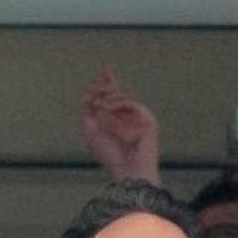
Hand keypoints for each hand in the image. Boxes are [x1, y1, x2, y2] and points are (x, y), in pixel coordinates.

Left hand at [81, 63, 159, 183]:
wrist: (125, 171)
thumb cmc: (110, 156)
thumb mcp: (91, 131)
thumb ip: (89, 113)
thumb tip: (87, 95)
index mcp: (117, 117)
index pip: (114, 94)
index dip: (109, 80)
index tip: (103, 67)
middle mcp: (129, 115)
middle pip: (121, 91)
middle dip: (108, 83)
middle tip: (93, 83)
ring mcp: (140, 117)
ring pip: (126, 96)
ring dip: (110, 95)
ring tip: (98, 101)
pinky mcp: (149, 120)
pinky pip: (134, 104)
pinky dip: (119, 102)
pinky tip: (106, 106)